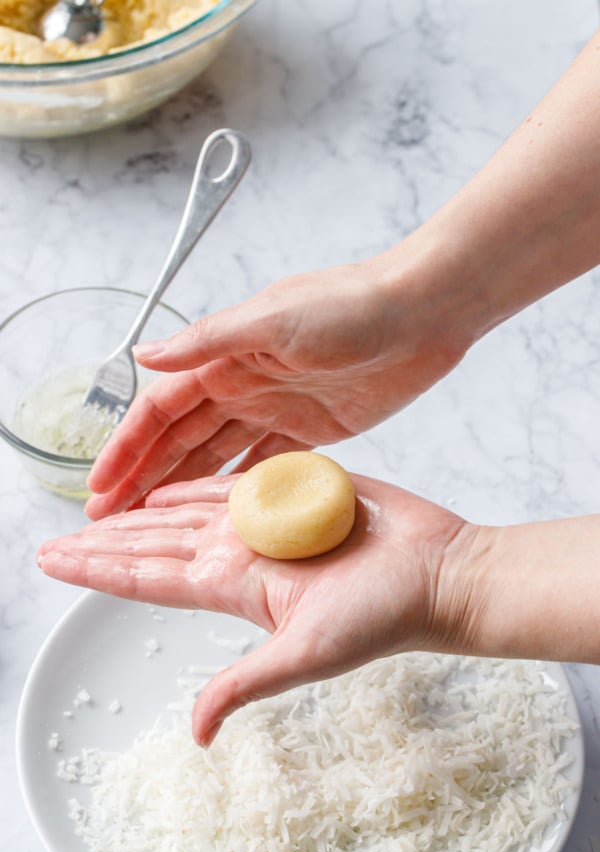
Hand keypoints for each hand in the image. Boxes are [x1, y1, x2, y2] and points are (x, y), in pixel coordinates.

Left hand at [38, 473, 468, 745]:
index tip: (54, 562)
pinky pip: (235, 480)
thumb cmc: (384, 615)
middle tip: (55, 542)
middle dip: (104, 542)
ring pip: (185, 510)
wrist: (438, 571)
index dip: (98, 569)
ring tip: (100, 510)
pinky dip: (196, 482)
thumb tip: (196, 733)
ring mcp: (268, 520)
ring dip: (140, 511)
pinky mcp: (297, 489)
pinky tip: (167, 487)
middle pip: (155, 543)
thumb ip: (246, 683)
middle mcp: (244, 551)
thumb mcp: (306, 654)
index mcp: (237, 584)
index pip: (149, 576)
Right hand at [85, 262, 468, 518]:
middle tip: (110, 519)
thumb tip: (144, 354)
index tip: (99, 486)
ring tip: (150, 524)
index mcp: (226, 357)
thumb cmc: (351, 305)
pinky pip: (264, 466)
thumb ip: (208, 341)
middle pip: (180, 439)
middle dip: (143, 477)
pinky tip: (217, 514)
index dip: (127, 448)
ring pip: (214, 456)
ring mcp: (276, 409)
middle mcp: (243, 384)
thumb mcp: (273, 318)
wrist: (422, 314)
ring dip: (181, 487)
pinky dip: (238, 489)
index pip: (161, 409)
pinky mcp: (312, 430)